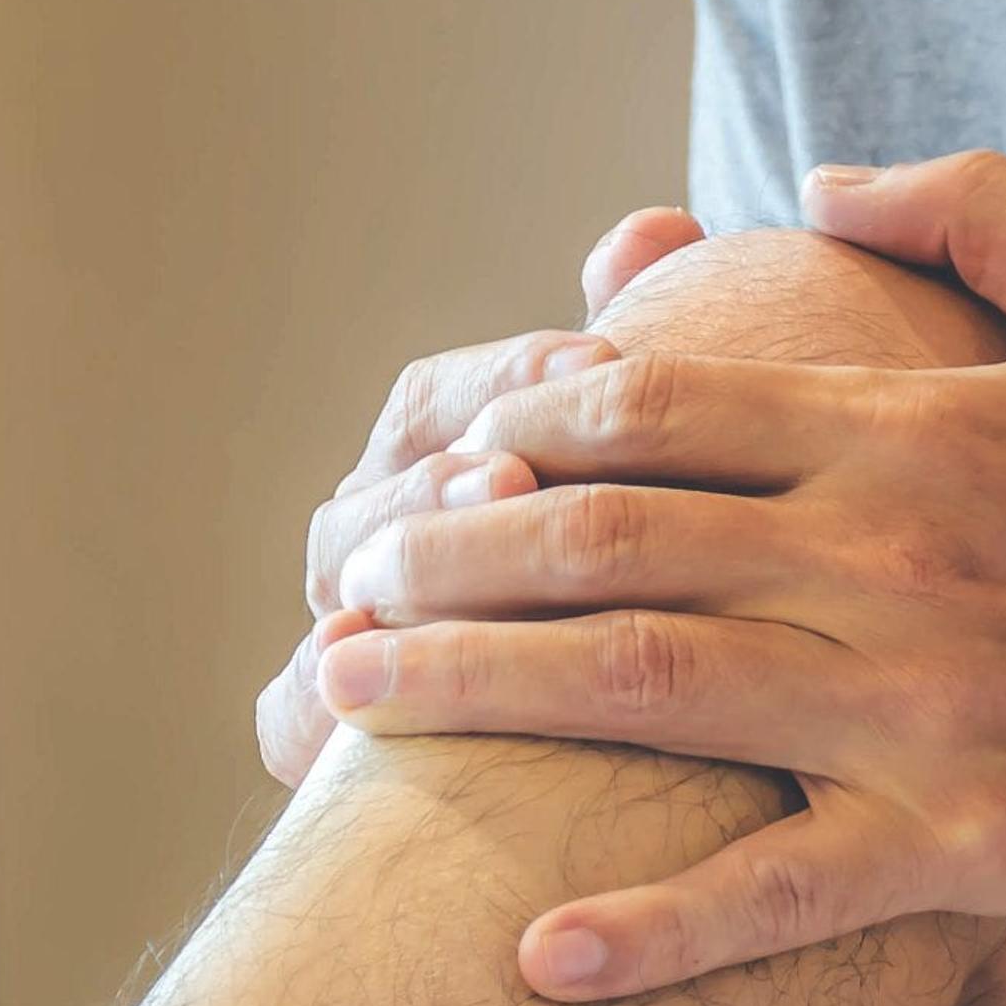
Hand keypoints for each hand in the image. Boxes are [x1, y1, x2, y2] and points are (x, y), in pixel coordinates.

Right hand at [256, 206, 707, 783]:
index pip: (437, 403)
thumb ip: (666, 369)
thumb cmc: (696, 608)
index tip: (601, 353)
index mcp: (448, 473)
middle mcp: (391, 554)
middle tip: (515, 468)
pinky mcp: (341, 746)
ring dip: (388, 569)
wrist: (711, 769)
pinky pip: (294, 716)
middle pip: (372, 491)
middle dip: (441, 477)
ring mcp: (369, 644)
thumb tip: (650, 235)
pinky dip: (312, 701)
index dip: (503, 380)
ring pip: (332, 583)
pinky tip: (344, 683)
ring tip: (465, 571)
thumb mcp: (694, 484)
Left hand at [307, 152, 1005, 1000]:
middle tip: (339, 578)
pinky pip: (775, 895)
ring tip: (335, 702)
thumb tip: (816, 171)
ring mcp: (920, 714)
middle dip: (443, 558)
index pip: (659, 407)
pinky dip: (649, 934)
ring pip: (648, 694)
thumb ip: (976, 202)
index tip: (431, 457)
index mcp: (910, 433)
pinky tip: (530, 960)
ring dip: (474, 699)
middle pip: (611, 543)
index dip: (513, 425)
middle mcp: (893, 564)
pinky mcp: (958, 850)